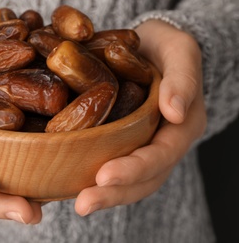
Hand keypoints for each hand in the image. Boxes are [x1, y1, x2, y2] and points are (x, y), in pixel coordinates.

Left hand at [74, 20, 206, 215]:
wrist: (150, 48)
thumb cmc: (166, 47)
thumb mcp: (180, 51)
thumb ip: (182, 79)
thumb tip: (174, 112)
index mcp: (181, 127)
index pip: (161, 155)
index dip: (135, 168)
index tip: (105, 176)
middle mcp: (162, 144)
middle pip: (143, 179)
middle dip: (115, 193)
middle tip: (84, 204)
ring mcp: (142, 146)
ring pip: (128, 181)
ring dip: (104, 195)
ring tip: (78, 204)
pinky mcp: (122, 142)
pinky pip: (110, 163)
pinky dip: (92, 177)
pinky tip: (68, 184)